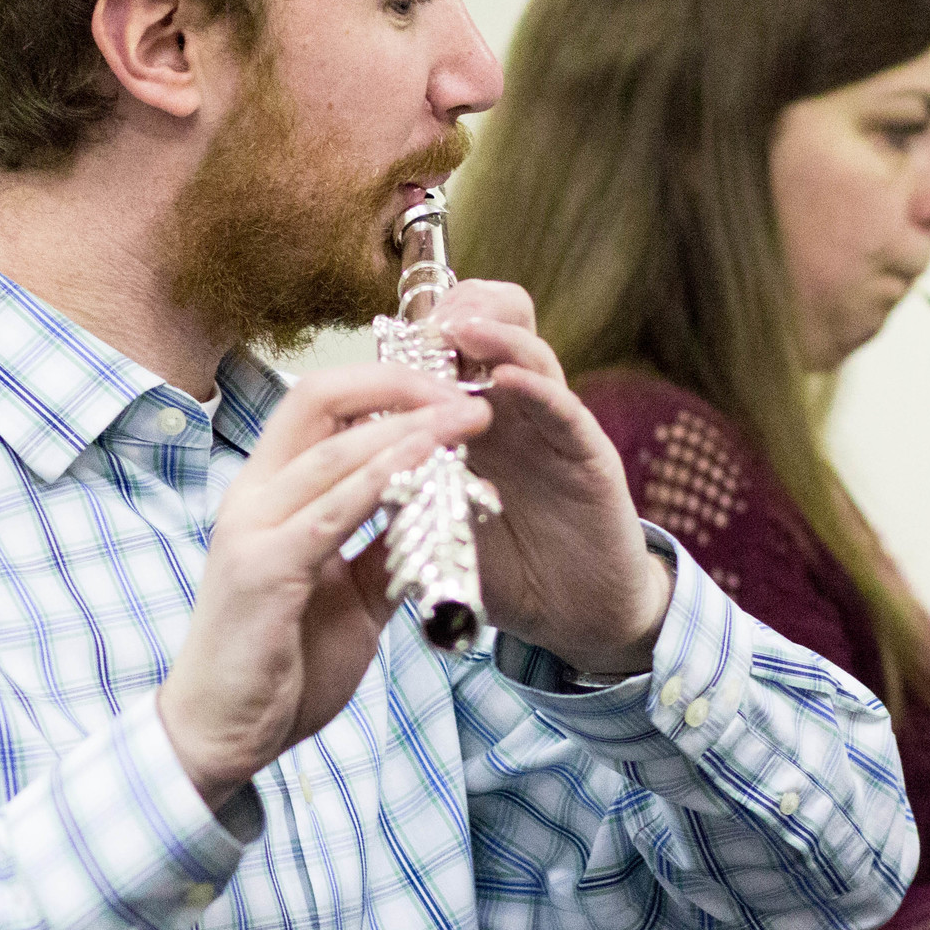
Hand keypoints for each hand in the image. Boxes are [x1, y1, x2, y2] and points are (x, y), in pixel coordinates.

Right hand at [156, 364, 488, 806]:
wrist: (222, 733)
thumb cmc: (281, 663)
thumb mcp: (351, 595)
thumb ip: (384, 547)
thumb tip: (437, 509)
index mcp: (268, 492)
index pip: (321, 403)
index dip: (386, 382)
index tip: (449, 391)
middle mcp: (252, 496)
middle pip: (319, 399)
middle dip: (400, 383)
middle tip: (468, 392)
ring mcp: (251, 529)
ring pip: (332, 452)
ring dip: (407, 428)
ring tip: (468, 418)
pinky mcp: (262, 571)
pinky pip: (329, 514)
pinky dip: (380, 483)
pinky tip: (424, 466)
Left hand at [421, 281, 673, 674]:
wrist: (574, 618)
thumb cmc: (505, 569)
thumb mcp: (436, 523)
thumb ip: (401, 486)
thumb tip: (338, 461)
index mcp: (479, 422)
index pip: (457, 351)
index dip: (426, 332)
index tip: (390, 332)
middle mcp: (519, 414)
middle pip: (501, 331)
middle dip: (465, 311)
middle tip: (430, 319)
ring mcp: (556, 431)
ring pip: (533, 358)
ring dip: (495, 337)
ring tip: (459, 328)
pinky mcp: (591, 458)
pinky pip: (567, 412)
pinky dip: (539, 391)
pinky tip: (509, 380)